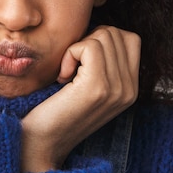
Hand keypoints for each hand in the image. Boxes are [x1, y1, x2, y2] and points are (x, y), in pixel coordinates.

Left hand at [20, 26, 139, 172]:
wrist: (41, 143)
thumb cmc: (55, 108)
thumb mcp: (88, 83)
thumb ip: (103, 61)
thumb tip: (100, 29)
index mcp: (131, 88)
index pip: (130, 39)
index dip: (101, 38)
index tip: (82, 60)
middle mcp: (130, 89)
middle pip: (116, 33)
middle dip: (87, 40)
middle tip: (72, 67)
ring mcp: (117, 89)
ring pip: (103, 36)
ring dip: (77, 48)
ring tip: (67, 73)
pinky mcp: (98, 87)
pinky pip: (89, 46)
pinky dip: (70, 54)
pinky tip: (62, 78)